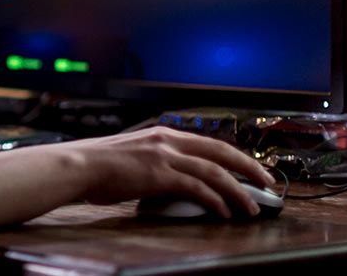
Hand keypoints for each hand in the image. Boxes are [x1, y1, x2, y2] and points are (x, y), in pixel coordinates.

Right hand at [60, 127, 273, 217]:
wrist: (77, 165)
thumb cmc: (98, 166)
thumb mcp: (132, 154)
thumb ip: (155, 161)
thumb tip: (169, 178)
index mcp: (163, 134)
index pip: (209, 142)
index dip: (235, 155)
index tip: (250, 168)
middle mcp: (168, 140)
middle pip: (221, 151)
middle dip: (249, 168)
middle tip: (268, 183)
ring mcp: (164, 156)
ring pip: (214, 171)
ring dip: (238, 191)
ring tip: (252, 208)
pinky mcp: (159, 174)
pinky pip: (197, 187)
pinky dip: (215, 201)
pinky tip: (224, 212)